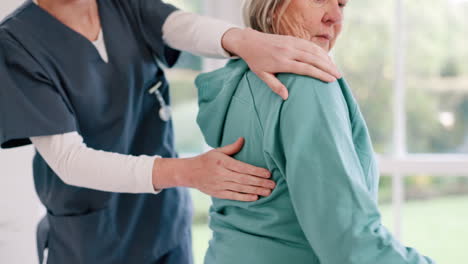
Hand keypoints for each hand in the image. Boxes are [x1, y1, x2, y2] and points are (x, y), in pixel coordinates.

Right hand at [153, 138, 274, 201]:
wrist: (189, 173)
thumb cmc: (206, 160)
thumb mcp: (217, 151)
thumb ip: (231, 147)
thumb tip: (243, 139)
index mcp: (223, 162)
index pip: (242, 168)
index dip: (256, 171)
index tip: (268, 173)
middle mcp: (222, 174)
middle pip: (244, 179)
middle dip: (260, 182)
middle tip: (273, 184)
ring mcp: (220, 185)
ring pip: (241, 189)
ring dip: (256, 190)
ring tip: (268, 192)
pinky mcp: (218, 193)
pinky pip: (233, 196)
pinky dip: (245, 197)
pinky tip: (255, 197)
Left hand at [222, 28, 341, 99]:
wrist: (249, 42)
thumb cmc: (255, 61)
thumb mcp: (262, 75)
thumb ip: (275, 86)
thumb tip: (286, 97)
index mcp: (282, 62)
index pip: (306, 68)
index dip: (320, 74)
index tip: (331, 80)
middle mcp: (289, 51)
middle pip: (313, 59)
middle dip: (328, 67)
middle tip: (339, 76)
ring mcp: (291, 43)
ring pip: (314, 50)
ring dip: (326, 59)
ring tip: (336, 69)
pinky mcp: (292, 38)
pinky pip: (309, 44)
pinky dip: (320, 51)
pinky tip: (326, 58)